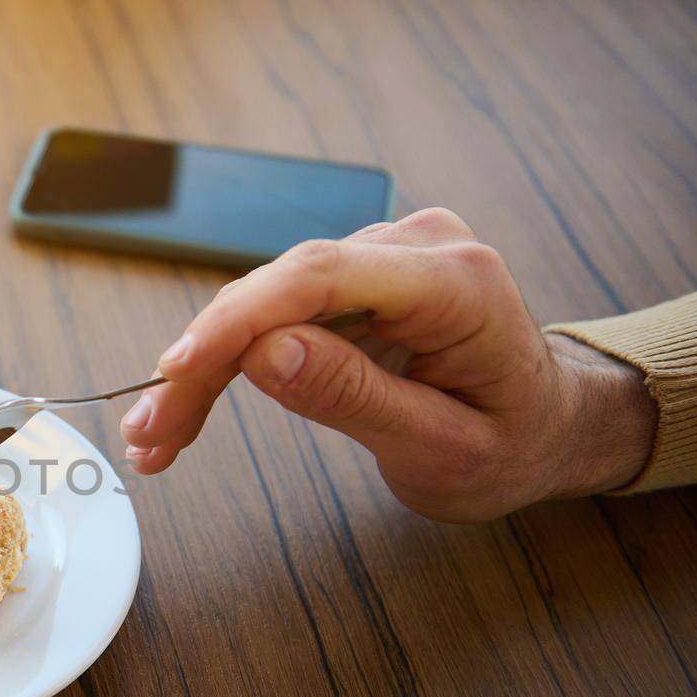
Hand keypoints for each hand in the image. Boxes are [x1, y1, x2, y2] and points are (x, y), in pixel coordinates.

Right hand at [119, 208, 656, 521]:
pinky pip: (275, 312)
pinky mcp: (356, 278)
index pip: (321, 277)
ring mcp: (382, 255)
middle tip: (150, 433)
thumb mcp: (441, 448)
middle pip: (278, 291)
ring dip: (203, 370)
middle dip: (202, 363)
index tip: (175, 369)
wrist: (546, 430)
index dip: (237, 319)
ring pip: (263, 303)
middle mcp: (414, 247)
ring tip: (156, 436)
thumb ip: (355, 397)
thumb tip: (263, 354)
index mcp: (455, 282)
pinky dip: (229, 362)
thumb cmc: (510, 447)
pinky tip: (185, 404)